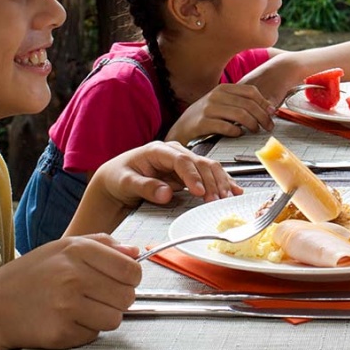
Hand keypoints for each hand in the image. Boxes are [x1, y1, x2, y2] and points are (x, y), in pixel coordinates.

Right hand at [0, 234, 139, 349]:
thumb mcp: (63, 247)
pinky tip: (66, 320)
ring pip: (114, 319)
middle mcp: (72, 276)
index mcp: (77, 251)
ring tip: (81, 309)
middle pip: (127, 297)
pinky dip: (84, 331)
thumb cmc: (30, 276)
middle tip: (98, 297)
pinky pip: (93, 336)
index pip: (131, 269)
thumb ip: (103, 244)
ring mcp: (66, 306)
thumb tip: (136, 252)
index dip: (131, 278)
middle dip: (117, 299)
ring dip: (102, 317)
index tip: (122, 281)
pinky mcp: (60, 333)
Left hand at [94, 141, 240, 209]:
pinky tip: (232, 190)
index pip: (181, 160)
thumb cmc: (119, 176)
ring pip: (208, 167)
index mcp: (158, 150)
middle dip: (211, 182)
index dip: (192, 176)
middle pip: (199, 162)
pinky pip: (209, 174)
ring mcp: (183, 160)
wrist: (117, 177)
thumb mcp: (126, 182)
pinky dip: (222, 182)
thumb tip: (166, 194)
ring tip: (227, 197)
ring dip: (220, 182)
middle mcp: (174, 152)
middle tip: (217, 199)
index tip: (200, 191)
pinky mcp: (189, 171)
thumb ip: (145, 187)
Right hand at [167, 81, 275, 141]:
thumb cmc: (204, 117)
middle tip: (268, 126)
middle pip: (248, 104)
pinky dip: (236, 132)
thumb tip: (268, 108)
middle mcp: (216, 96)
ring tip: (255, 131)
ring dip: (252, 124)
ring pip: (240, 115)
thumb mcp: (222, 104)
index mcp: (223, 89)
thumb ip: (241, 103)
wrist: (180, 129)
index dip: (264, 103)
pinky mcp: (203, 123)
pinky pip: (226, 127)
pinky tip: (239, 134)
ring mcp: (208, 109)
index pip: (250, 92)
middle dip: (262, 116)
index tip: (272, 113)